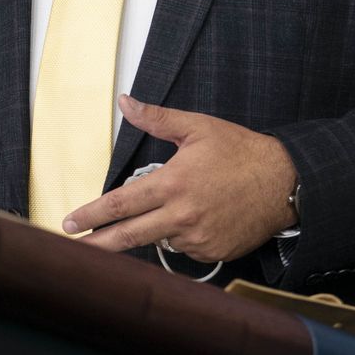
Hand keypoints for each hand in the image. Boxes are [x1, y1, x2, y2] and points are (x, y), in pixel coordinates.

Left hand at [68, 95, 298, 262]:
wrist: (284, 181)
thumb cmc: (241, 152)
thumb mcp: (197, 127)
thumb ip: (157, 118)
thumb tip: (126, 102)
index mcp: (173, 183)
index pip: (120, 205)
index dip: (91, 215)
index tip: (70, 223)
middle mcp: (182, 215)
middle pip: (128, 236)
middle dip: (98, 244)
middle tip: (75, 248)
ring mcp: (198, 237)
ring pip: (160, 240)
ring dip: (155, 230)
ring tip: (179, 207)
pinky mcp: (213, 252)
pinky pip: (186, 248)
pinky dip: (183, 236)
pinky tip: (200, 217)